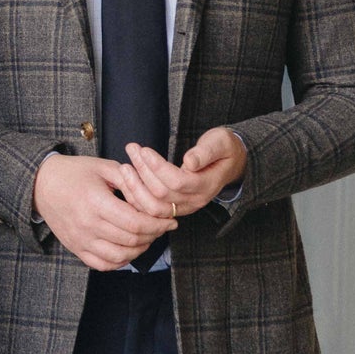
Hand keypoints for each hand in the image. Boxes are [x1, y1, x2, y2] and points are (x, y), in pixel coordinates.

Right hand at [32, 152, 172, 271]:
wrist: (40, 184)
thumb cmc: (74, 172)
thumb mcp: (103, 167)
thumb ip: (129, 179)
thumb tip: (153, 194)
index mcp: (96, 202)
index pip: (135, 223)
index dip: (158, 224)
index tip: (170, 220)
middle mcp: (88, 225)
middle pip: (131, 240)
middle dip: (154, 235)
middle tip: (162, 227)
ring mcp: (81, 240)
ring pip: (120, 256)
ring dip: (140, 249)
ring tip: (148, 237)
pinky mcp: (76, 248)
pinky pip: (103, 264)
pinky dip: (120, 261)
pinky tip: (128, 249)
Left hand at [122, 127, 247, 219]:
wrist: (229, 163)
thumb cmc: (222, 148)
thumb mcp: (219, 143)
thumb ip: (206, 151)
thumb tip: (190, 161)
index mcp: (207, 185)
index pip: (177, 182)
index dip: (158, 167)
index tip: (144, 150)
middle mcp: (195, 201)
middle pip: (162, 194)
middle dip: (143, 172)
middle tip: (131, 150)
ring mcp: (184, 207)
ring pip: (153, 207)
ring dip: (135, 187)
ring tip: (125, 166)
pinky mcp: (174, 208)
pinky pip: (151, 211)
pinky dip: (137, 198)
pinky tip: (128, 180)